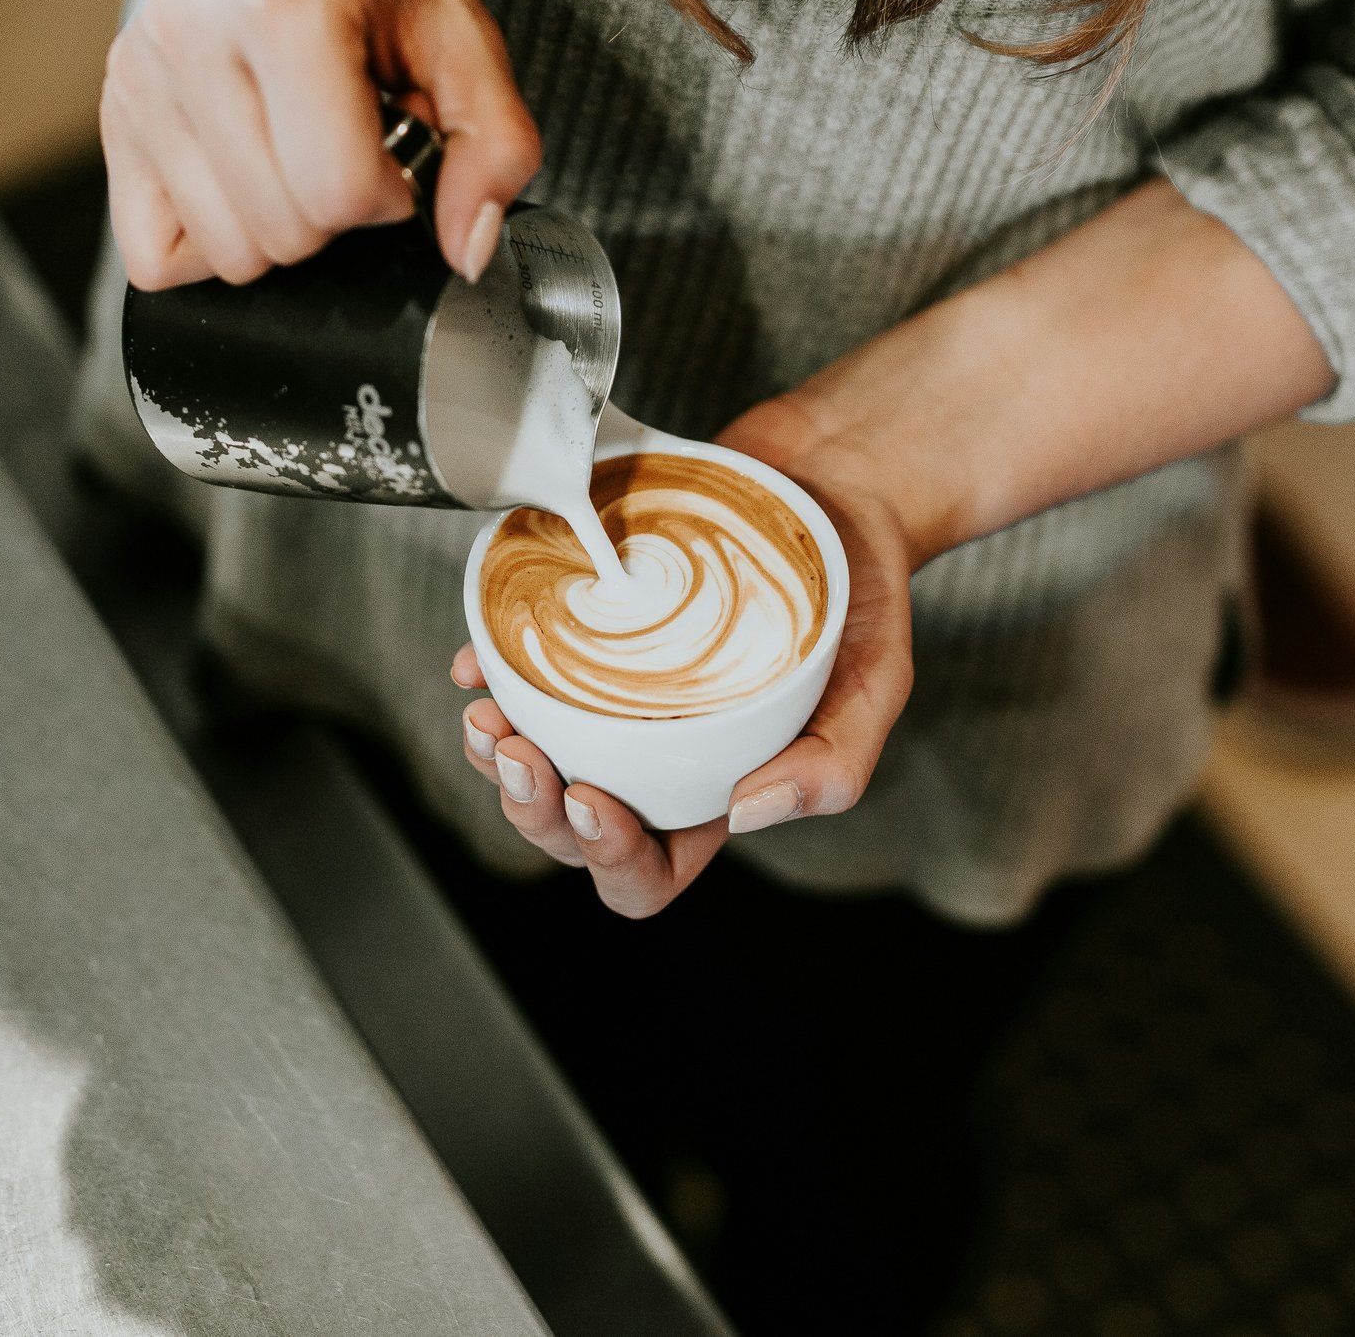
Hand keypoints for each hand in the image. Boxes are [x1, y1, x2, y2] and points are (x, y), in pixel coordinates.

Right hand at [101, 0, 541, 289]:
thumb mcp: (462, 32)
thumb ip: (495, 145)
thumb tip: (468, 247)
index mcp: (288, 1)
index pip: (339, 189)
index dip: (389, 193)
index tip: (393, 146)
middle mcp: (193, 34)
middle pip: (282, 232)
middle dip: (336, 210)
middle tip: (345, 139)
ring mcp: (139, 76)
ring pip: (227, 253)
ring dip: (279, 225)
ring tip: (296, 146)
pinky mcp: (114, 111)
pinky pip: (156, 256)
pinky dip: (212, 239)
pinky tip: (245, 176)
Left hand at [451, 400, 922, 917]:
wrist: (834, 483)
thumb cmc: (860, 592)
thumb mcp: (878, 680)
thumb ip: (834, 762)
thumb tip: (746, 813)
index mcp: (716, 790)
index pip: (649, 871)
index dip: (608, 858)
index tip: (591, 797)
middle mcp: (657, 755)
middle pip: (571, 827)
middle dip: (531, 808)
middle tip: (519, 753)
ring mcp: (617, 697)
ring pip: (534, 758)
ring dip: (495, 757)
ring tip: (486, 716)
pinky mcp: (591, 634)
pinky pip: (520, 672)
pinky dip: (487, 674)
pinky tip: (476, 660)